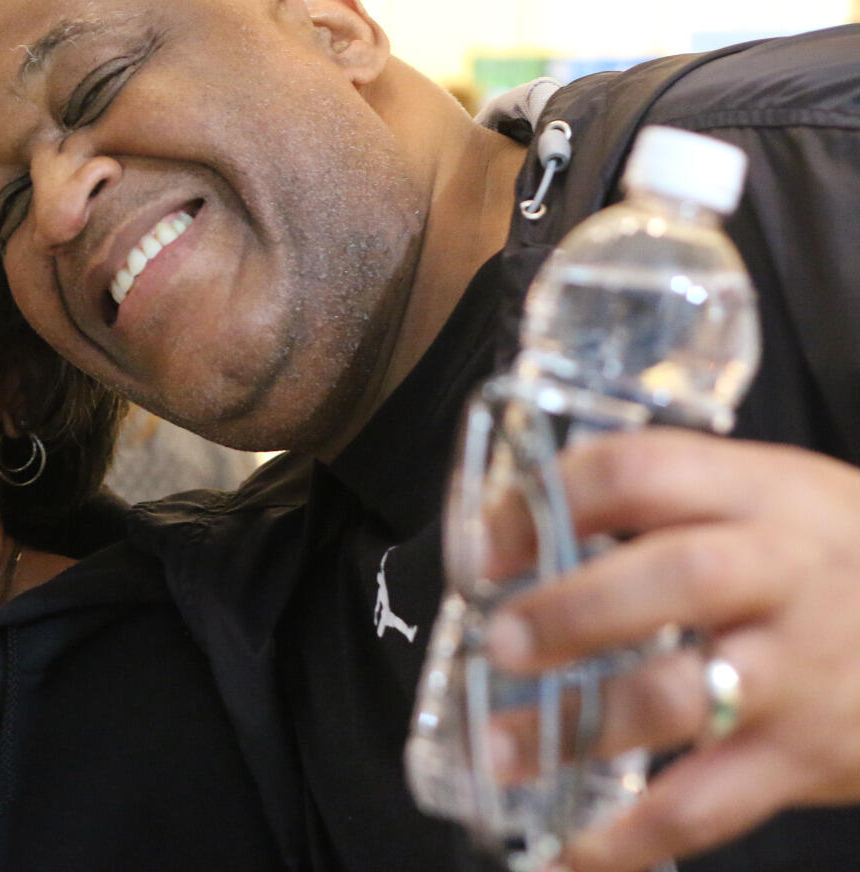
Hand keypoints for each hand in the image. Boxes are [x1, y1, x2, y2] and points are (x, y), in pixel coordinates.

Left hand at [481, 429, 859, 871]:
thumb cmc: (830, 558)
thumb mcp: (765, 496)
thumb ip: (658, 503)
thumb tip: (509, 529)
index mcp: (755, 492)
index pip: (642, 472)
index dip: (548, 502)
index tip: (481, 544)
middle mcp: (781, 573)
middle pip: (677, 577)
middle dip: (574, 610)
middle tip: (499, 639)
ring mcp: (797, 671)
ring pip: (686, 698)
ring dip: (579, 728)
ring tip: (497, 747)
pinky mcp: (805, 758)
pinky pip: (706, 805)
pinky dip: (628, 839)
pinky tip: (562, 852)